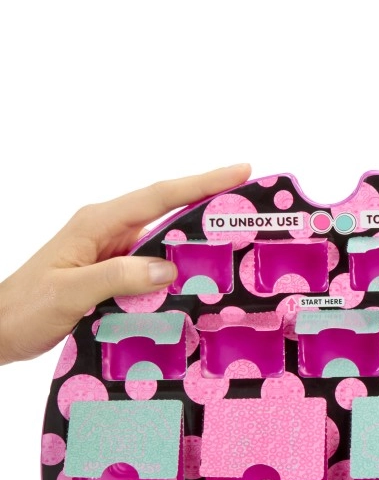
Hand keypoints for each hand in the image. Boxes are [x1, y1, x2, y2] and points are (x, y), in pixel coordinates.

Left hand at [0, 164, 250, 365]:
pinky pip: (155, 266)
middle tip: (253, 206)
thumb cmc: (25, 308)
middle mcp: (108, 231)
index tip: (240, 171)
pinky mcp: (114, 274)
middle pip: (169, 211)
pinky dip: (181, 269)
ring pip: (165, 240)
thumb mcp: (70, 292)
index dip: (202, 183)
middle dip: (211, 204)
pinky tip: (202, 281)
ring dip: (199, 240)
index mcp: (98, 223)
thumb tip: (169, 269)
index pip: (159, 196)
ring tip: (239, 242)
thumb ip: (118, 276)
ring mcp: (112, 252)